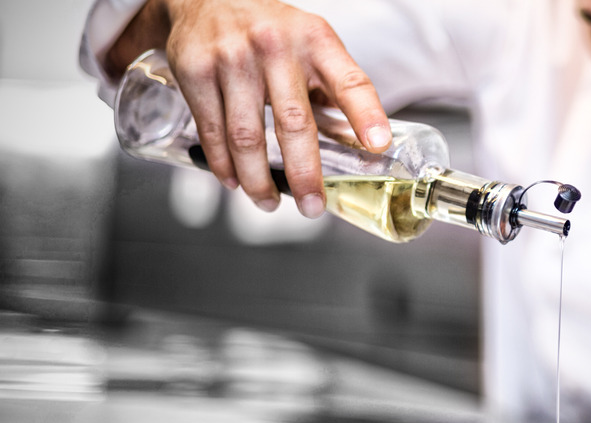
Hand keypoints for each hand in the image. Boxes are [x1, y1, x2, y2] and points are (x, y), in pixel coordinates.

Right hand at [106, 0, 390, 216]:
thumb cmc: (270, 30)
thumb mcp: (311, 43)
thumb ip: (332, 88)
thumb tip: (359, 144)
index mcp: (315, 41)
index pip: (349, 80)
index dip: (366, 114)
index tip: (378, 144)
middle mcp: (275, 47)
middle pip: (294, 123)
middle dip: (304, 174)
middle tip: (311, 207)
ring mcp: (232, 59)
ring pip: (247, 137)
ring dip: (259, 181)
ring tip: (269, 202)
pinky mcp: (196, 71)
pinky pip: (213, 132)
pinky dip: (224, 166)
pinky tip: (234, 182)